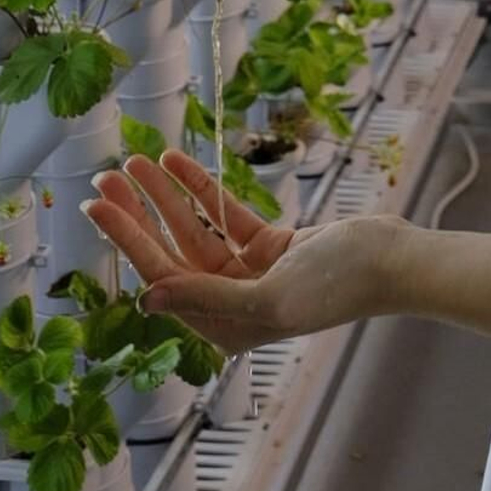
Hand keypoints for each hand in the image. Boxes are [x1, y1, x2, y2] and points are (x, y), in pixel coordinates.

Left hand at [81, 149, 404, 355]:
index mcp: (224, 328)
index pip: (162, 278)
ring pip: (194, 229)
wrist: (392, 260)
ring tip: (136, 161)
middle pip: (170, 252)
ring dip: (166, 196)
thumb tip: (147, 298)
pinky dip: (202, 189)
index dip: (127, 240)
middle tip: (104, 179)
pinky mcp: (270, 247)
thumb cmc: (338, 285)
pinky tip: (178, 162)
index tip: (97, 207)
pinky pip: (224, 215)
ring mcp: (249, 274)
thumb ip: (207, 296)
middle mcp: (229, 304)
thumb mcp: (270, 296)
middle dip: (137, 216)